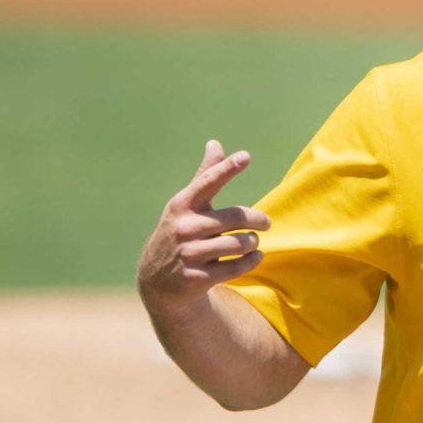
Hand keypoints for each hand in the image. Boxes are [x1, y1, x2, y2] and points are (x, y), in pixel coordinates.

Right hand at [137, 139, 270, 305]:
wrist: (157, 279)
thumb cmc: (180, 232)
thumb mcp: (187, 205)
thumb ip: (205, 176)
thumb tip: (215, 143)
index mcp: (182, 205)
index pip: (207, 182)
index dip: (227, 169)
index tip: (245, 156)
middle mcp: (184, 228)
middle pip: (234, 217)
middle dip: (257, 219)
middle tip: (265, 222)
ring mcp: (190, 254)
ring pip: (238, 244)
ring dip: (253, 242)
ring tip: (253, 241)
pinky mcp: (197, 278)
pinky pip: (236, 267)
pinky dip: (251, 260)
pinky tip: (255, 256)